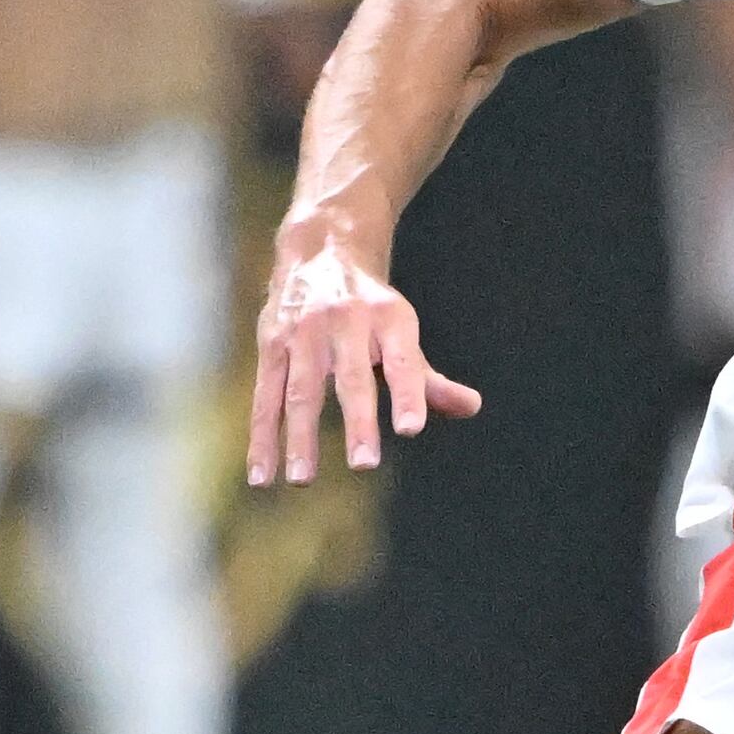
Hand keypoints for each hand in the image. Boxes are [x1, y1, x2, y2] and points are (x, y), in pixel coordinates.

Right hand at [247, 216, 480, 485]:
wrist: (321, 252)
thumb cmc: (372, 311)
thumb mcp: (402, 333)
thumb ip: (429, 379)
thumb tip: (471, 407)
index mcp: (389, 318)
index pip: (401, 362)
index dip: (408, 395)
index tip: (410, 430)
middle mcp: (346, 320)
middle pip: (351, 378)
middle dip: (358, 421)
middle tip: (365, 464)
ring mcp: (304, 331)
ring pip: (301, 390)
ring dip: (299, 437)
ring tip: (301, 480)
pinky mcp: (270, 342)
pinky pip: (265, 396)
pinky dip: (262, 436)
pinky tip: (262, 473)